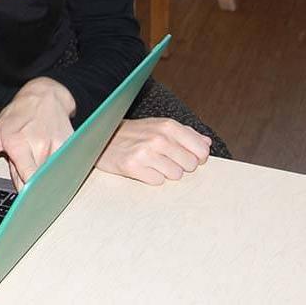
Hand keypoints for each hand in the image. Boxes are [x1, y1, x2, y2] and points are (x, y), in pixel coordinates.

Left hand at [0, 77, 74, 189]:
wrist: (45, 96)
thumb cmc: (18, 114)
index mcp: (19, 144)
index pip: (26, 179)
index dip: (25, 193)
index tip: (22, 202)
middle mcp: (40, 146)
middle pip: (38, 181)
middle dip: (30, 186)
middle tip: (23, 179)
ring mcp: (58, 146)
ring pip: (52, 177)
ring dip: (43, 179)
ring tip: (35, 167)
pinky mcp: (72, 147)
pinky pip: (64, 168)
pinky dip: (56, 173)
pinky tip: (50, 167)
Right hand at [96, 118, 211, 184]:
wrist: (100, 136)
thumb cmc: (132, 132)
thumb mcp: (158, 125)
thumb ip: (185, 133)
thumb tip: (206, 143)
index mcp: (168, 126)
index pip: (201, 151)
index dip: (196, 157)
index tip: (185, 156)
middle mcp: (158, 138)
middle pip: (190, 165)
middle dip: (180, 165)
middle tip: (164, 159)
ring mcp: (145, 153)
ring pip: (175, 175)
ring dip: (165, 172)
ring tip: (152, 163)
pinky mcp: (132, 167)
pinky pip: (157, 181)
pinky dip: (151, 177)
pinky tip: (142, 168)